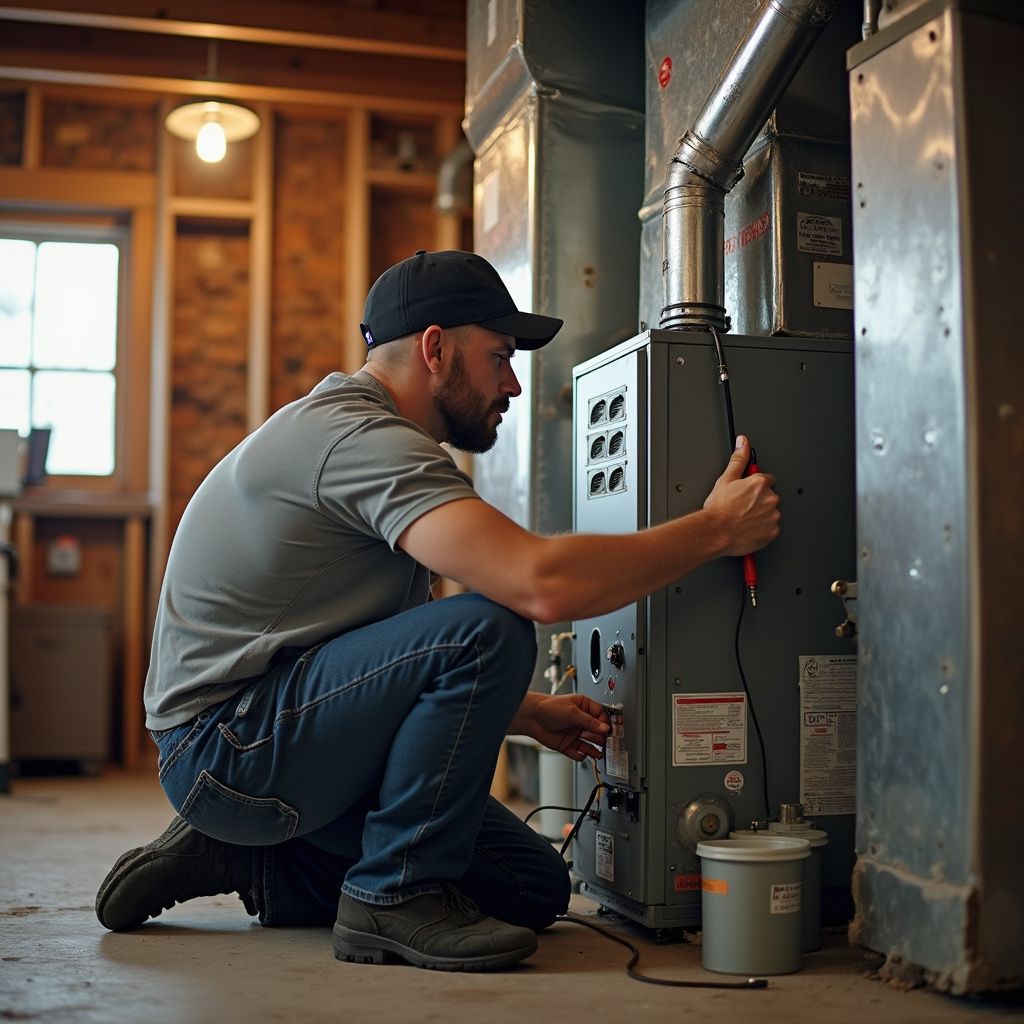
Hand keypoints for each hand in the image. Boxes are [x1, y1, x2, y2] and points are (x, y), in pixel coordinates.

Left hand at [519, 693, 609, 761]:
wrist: (531, 717)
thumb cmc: (548, 707)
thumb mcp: (572, 712)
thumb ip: (590, 721)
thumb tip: (605, 728)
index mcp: (584, 707)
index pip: (601, 716)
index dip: (605, 724)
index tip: (609, 731)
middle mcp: (581, 721)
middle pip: (597, 732)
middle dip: (601, 738)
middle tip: (603, 742)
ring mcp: (574, 733)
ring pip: (589, 744)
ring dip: (594, 749)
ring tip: (598, 753)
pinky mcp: (567, 744)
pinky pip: (578, 753)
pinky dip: (581, 755)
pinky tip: (582, 754)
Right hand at [703, 435, 780, 556]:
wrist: (715, 532)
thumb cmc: (718, 509)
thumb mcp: (726, 479)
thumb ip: (738, 459)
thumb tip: (743, 443)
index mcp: (760, 484)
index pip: (767, 480)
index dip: (755, 487)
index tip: (747, 493)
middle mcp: (770, 498)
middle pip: (770, 496)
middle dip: (760, 500)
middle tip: (743, 507)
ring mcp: (773, 516)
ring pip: (771, 513)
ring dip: (761, 515)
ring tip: (744, 518)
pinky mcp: (772, 532)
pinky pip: (771, 528)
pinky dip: (763, 529)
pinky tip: (748, 528)